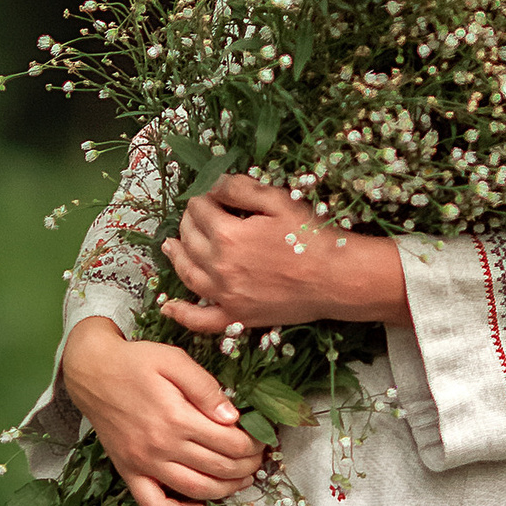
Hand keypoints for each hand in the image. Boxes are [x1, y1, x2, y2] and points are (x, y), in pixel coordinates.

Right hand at [59, 319, 263, 505]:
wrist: (91, 370)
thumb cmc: (136, 361)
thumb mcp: (174, 359)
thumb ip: (205, 387)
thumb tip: (233, 418)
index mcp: (175, 417)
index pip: (229, 442)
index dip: (253, 445)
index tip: (262, 440)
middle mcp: (160, 446)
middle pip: (218, 468)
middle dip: (247, 467)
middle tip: (258, 459)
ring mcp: (143, 463)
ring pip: (195, 490)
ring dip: (227, 490)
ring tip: (243, 480)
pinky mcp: (128, 472)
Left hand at [159, 176, 408, 334]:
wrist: (337, 279)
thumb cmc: (312, 236)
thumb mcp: (278, 200)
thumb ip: (240, 188)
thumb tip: (213, 185)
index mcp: (227, 236)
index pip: (200, 209)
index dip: (203, 197)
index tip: (212, 195)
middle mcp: (219, 267)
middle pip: (189, 239)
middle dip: (188, 222)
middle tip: (195, 214)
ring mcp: (226, 296)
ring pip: (187, 274)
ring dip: (175, 257)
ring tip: (170, 246)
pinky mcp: (237, 317)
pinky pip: (201, 320)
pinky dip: (181, 313)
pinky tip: (168, 306)